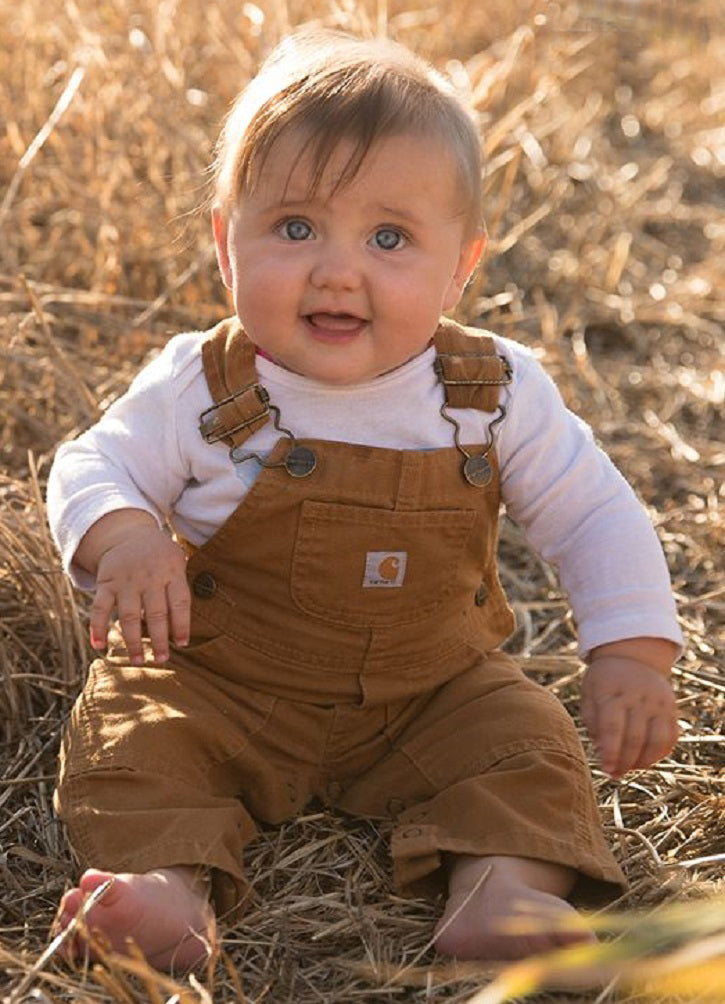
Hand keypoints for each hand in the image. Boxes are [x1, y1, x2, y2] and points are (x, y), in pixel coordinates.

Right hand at [79, 510, 190, 664]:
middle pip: (156, 614)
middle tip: (162, 659)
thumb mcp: (177, 562)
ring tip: (138, 661)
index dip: (182, 625)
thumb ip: (180, 589)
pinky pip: (100, 607)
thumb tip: (184, 628)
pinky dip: (97, 627)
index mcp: (172, 573)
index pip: (180, 603)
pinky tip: (99, 646)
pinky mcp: (106, 583)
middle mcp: (149, 578)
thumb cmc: (160, 556)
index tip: (182, 644)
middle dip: (159, 639)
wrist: (128, 533)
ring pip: (129, 616)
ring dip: (133, 641)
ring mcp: (126, 581)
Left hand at [580, 653, 677, 777]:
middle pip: (635, 738)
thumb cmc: (604, 680)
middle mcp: (639, 698)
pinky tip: (645, 759)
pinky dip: (660, 754)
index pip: (613, 727)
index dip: (610, 752)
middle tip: (614, 774)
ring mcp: (658, 703)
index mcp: (613, 693)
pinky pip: (671, 737)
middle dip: (625, 762)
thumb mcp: (589, 693)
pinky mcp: (671, 708)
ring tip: (629, 768)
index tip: (606, 770)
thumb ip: (592, 721)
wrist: (633, 656)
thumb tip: (601, 751)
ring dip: (644, 761)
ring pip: (657, 741)